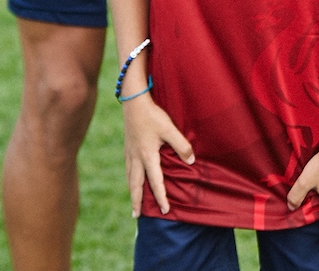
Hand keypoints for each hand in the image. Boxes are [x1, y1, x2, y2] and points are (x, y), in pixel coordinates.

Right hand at [122, 95, 193, 216]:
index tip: (165, 210)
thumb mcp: (169, 129)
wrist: (133, 101)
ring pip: (129, 177)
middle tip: (136, 216)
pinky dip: (129, 178)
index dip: (161, 197)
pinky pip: (127, 168)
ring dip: (132, 191)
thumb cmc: (152, 115)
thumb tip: (191, 161)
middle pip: (135, 185)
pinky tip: (130, 177)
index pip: (156, 182)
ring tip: (133, 201)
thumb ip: (181, 145)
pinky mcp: (127, 146)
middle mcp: (136, 158)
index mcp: (147, 156)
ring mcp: (129, 152)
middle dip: (137, 201)